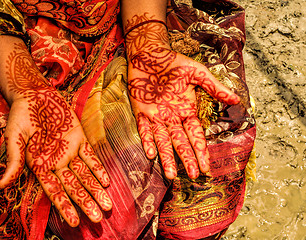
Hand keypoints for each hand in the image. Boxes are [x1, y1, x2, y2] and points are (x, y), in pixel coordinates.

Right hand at [0, 44, 111, 226]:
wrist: (35, 95)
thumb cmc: (21, 117)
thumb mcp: (14, 138)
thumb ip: (14, 160)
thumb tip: (2, 184)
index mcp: (40, 166)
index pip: (54, 191)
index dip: (65, 206)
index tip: (74, 222)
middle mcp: (57, 162)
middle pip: (74, 187)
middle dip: (86, 202)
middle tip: (98, 219)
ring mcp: (69, 151)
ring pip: (85, 175)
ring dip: (96, 189)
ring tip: (107, 206)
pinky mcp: (79, 139)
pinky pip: (90, 156)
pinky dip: (98, 168)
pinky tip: (106, 181)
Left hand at [127, 41, 238, 179]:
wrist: (150, 54)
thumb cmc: (174, 62)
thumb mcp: (197, 73)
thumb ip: (214, 87)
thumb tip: (236, 100)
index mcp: (187, 110)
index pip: (196, 135)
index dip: (201, 151)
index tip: (206, 167)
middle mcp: (172, 118)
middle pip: (181, 142)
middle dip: (187, 159)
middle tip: (193, 175)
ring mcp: (156, 116)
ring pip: (163, 141)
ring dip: (167, 157)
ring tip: (171, 175)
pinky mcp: (141, 111)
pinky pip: (144, 129)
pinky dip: (147, 140)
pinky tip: (151, 154)